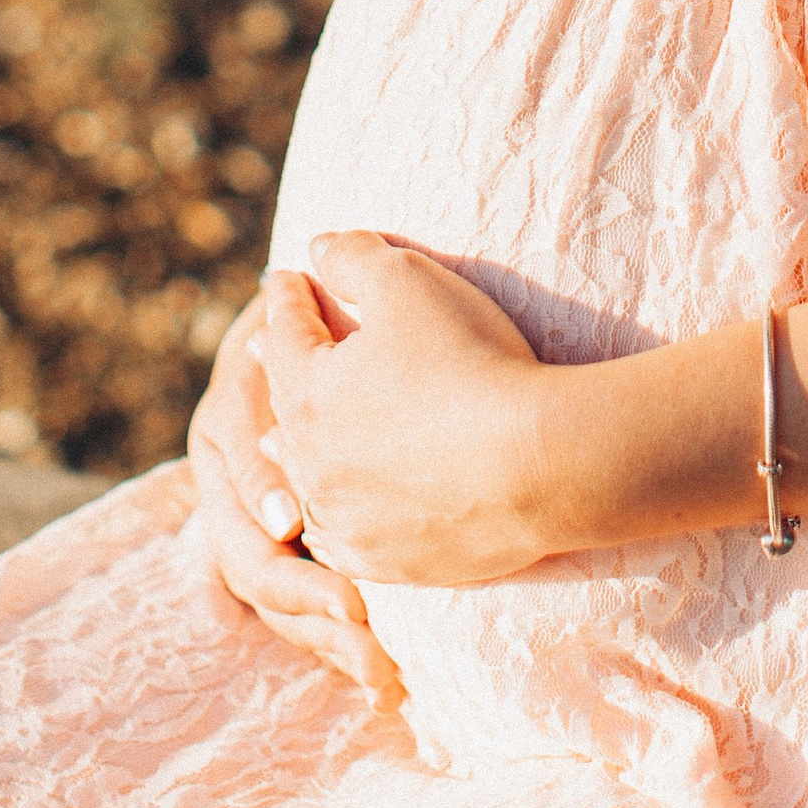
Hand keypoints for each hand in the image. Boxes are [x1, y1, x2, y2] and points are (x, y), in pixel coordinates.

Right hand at [187, 294, 403, 702]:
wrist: (358, 359)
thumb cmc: (366, 322)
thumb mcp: (351, 294)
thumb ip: (325, 280)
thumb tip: (295, 274)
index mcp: (228, 423)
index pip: (234, 460)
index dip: (261, 485)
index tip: (297, 518)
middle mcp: (232, 486)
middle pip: (248, 555)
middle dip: (300, 590)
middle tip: (354, 614)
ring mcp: (259, 532)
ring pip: (275, 597)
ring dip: (321, 635)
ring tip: (378, 666)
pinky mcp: (298, 566)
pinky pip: (303, 618)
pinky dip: (335, 647)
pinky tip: (381, 678)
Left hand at [257, 230, 552, 587]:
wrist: (539, 463)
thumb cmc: (471, 360)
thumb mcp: (408, 280)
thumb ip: (354, 257)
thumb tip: (316, 247)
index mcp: (309, 393)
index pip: (284, 334)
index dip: (286, 299)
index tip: (284, 278)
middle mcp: (313, 463)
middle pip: (285, 408)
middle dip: (279, 372)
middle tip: (268, 352)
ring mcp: (348, 519)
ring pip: (303, 481)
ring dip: (293, 450)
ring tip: (281, 435)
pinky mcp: (388, 560)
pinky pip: (339, 542)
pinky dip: (326, 521)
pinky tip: (327, 519)